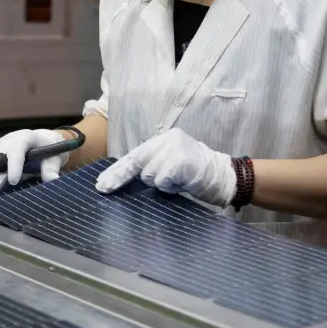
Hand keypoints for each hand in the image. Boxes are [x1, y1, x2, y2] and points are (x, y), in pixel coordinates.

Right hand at [0, 128, 68, 195]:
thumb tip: (53, 180)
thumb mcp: (55, 159)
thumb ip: (51, 169)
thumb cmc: (50, 149)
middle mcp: (10, 140)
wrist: (46, 140)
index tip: (13, 180)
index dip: (14, 165)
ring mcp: (0, 144)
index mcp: (26, 138)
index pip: (17, 150)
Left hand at [95, 128, 236, 206]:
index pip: (134, 155)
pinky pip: (162, 181)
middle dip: (121, 178)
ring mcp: (174, 149)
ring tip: (178, 181)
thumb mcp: (172, 165)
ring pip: (149, 175)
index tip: (101, 184)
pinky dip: (170, 187)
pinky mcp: (180, 161)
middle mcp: (167, 140)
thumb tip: (124, 178)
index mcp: (164, 140)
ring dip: (161, 184)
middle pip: (136, 162)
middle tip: (105, 188)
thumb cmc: (197, 175)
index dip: (116, 171)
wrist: (225, 175)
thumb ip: (153, 166)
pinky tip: (184, 183)